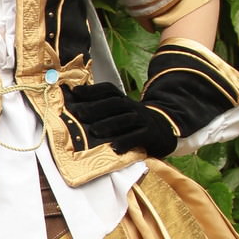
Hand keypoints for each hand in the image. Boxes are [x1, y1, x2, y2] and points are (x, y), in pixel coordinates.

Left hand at [64, 82, 178, 157]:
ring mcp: (143, 120)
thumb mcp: (120, 112)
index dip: (92, 90)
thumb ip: (102, 108)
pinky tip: (114, 148)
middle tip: (79, 113)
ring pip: (126, 119)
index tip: (74, 92)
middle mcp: (133, 106)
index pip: (108, 90)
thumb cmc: (133, 123)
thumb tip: (74, 105)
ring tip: (93, 131)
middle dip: (96, 107)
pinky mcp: (150, 134)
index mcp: (123, 100)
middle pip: (114, 103)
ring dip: (109, 124)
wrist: (164, 130)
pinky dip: (126, 142)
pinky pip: (138, 137)